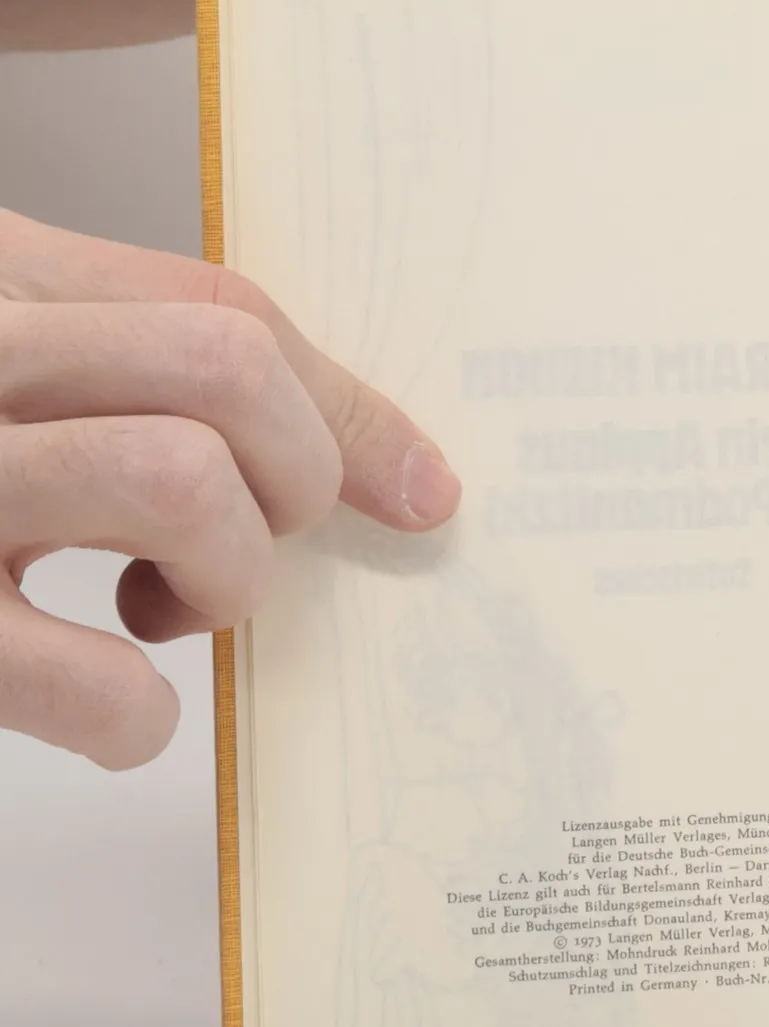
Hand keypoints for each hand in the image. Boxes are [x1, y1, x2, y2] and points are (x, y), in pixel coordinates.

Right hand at [0, 209, 459, 767]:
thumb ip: (122, 366)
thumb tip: (360, 458)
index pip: (223, 309)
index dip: (350, 410)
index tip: (419, 490)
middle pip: (227, 368)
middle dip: (297, 477)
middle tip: (250, 547)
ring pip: (177, 481)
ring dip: (223, 577)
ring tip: (162, 613)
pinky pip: (90, 675)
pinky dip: (134, 718)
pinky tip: (105, 713)